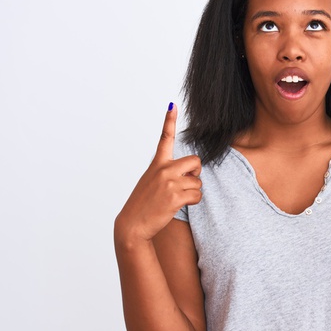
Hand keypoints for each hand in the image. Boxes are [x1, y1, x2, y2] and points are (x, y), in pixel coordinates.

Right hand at [115, 103, 201, 243]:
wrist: (133, 224)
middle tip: (186, 181)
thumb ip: (168, 172)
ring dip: (192, 191)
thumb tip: (192, 171)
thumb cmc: (143, 204)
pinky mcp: (175, 196)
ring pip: (197, 182)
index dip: (169, 120)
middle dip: (196, 172)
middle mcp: (164, 169)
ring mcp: (170, 182)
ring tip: (176, 198)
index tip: (172, 105)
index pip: (164, 138)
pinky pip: (197, 195)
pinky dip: (193, 201)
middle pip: (196, 161)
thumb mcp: (151, 181)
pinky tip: (179, 205)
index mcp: (157, 163)